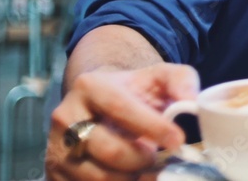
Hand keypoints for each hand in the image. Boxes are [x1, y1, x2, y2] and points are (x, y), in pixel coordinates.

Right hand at [45, 64, 198, 179]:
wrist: (100, 103)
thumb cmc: (134, 91)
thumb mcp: (159, 77)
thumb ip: (181, 80)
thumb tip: (192, 100)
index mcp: (90, 86)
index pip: (121, 109)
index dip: (152, 127)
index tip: (178, 140)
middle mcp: (66, 116)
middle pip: (109, 149)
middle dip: (142, 159)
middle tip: (158, 157)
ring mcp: (57, 147)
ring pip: (98, 177)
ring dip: (131, 179)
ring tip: (145, 168)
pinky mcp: (54, 173)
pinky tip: (130, 177)